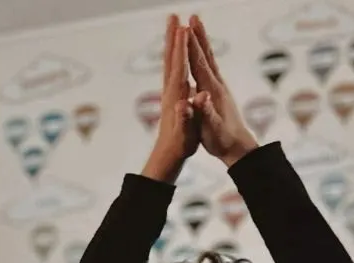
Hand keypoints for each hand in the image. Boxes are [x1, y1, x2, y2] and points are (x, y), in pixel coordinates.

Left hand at [141, 15, 202, 182]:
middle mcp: (170, 90)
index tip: (183, 28)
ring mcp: (169, 92)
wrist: (167, 156)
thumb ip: (185, 119)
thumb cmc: (180, 145)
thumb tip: (184, 105)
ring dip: (171, 43)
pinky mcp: (172, 96)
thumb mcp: (186, 134)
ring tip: (174, 26)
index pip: (179, 66)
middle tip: (173, 16)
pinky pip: (173, 70)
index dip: (181, 48)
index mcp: (176, 96)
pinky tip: (177, 51)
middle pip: (170, 58)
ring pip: (169, 62)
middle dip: (172, 37)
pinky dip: (174, 56)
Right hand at [187, 16, 258, 167]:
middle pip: (205, 56)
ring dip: (201, 41)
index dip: (191, 48)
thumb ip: (206, 112)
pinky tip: (200, 51)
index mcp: (212, 92)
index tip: (184, 30)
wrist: (238, 147)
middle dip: (198, 36)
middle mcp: (217, 85)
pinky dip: (203, 55)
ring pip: (208, 59)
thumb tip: (201, 97)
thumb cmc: (222, 140)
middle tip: (192, 18)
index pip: (199, 65)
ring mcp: (219, 87)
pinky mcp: (218, 91)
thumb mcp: (212, 129)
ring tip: (196, 26)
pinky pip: (208, 67)